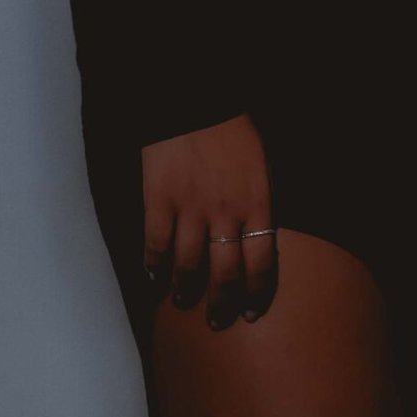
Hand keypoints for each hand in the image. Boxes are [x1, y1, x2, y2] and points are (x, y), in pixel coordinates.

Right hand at [142, 111, 277, 329]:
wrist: (195, 95)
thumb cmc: (232, 129)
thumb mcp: (261, 166)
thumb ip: (259, 205)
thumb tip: (258, 244)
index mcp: (257, 202)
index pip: (262, 264)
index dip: (257, 295)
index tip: (251, 314)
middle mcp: (226, 211)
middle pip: (225, 275)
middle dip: (221, 305)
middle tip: (216, 321)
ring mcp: (191, 206)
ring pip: (188, 266)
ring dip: (185, 291)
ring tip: (182, 302)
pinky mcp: (160, 198)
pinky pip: (156, 244)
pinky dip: (154, 265)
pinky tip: (154, 275)